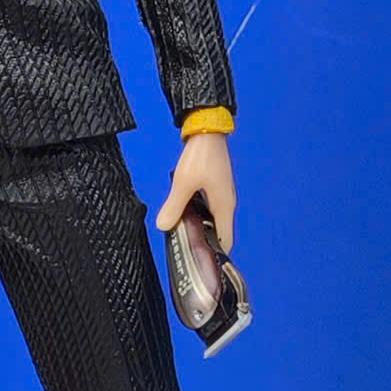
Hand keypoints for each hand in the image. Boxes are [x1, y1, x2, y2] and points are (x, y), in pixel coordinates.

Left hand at [154, 133, 235, 248]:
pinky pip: (209, 208)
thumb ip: (174, 206)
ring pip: (213, 219)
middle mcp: (227, 203)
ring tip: (181, 235)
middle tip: (184, 250)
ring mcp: (222, 194)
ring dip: (200, 227)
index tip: (199, 261)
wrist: (208, 129)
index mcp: (225, 206)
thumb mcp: (183, 183)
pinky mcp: (216, 186)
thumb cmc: (200, 156)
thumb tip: (163, 227)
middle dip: (204, 242)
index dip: (215, 253)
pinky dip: (199, 215)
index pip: (225, 239)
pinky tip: (183, 214)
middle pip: (219, 231)